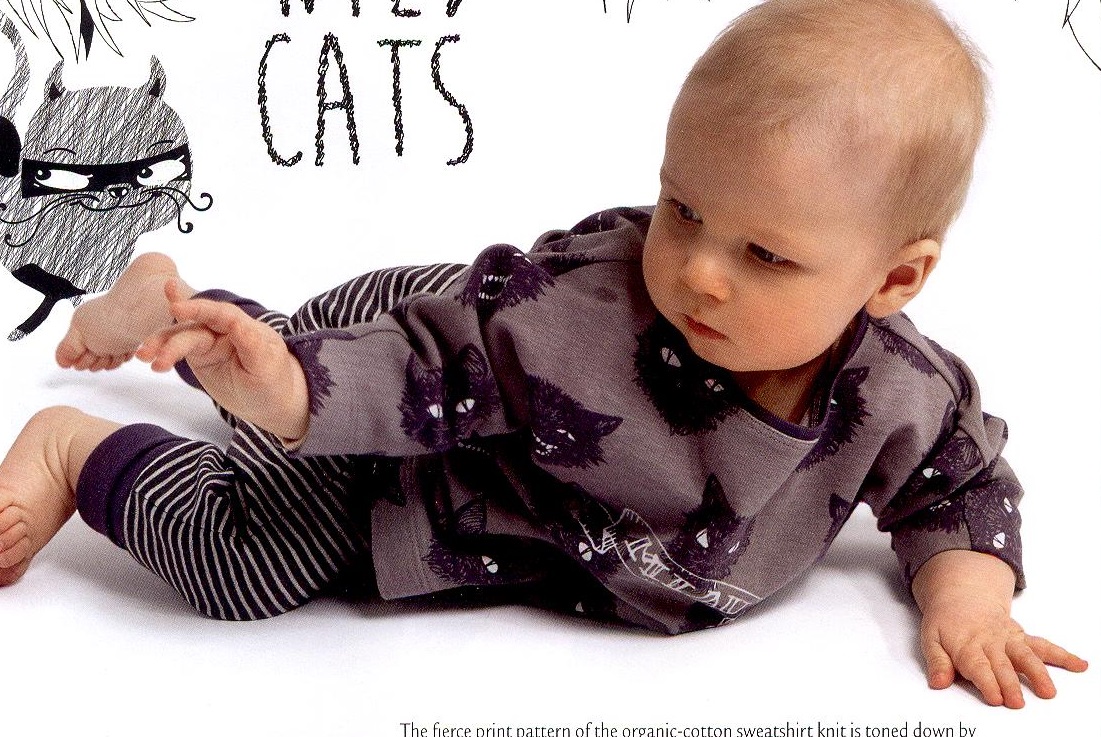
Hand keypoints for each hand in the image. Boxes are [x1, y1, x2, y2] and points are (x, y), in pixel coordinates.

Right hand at [135, 280, 309, 441]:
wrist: (274, 403)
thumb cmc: (274, 383)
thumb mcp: (267, 366)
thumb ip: (251, 343)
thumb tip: (235, 323)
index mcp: (247, 329)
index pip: (222, 314)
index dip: (199, 308)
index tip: (177, 308)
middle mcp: (226, 331)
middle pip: (195, 327)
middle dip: (173, 338)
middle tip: (151, 351)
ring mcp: (211, 342)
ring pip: (182, 336)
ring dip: (162, 344)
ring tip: (144, 357)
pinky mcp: (200, 355)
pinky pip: (178, 349)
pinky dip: (164, 352)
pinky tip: (149, 357)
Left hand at [914, 550, 1087, 707]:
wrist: (961, 596)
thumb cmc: (945, 622)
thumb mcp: (930, 638)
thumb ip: (936, 662)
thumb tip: (938, 683)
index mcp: (966, 645)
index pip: (977, 666)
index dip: (987, 683)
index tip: (995, 698)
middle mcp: (990, 642)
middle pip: (1002, 666)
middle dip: (1010, 684)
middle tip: (1017, 703)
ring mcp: (1008, 639)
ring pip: (1026, 655)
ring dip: (1037, 673)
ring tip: (1048, 691)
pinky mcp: (1021, 637)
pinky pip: (1043, 645)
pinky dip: (1062, 655)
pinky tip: (1079, 664)